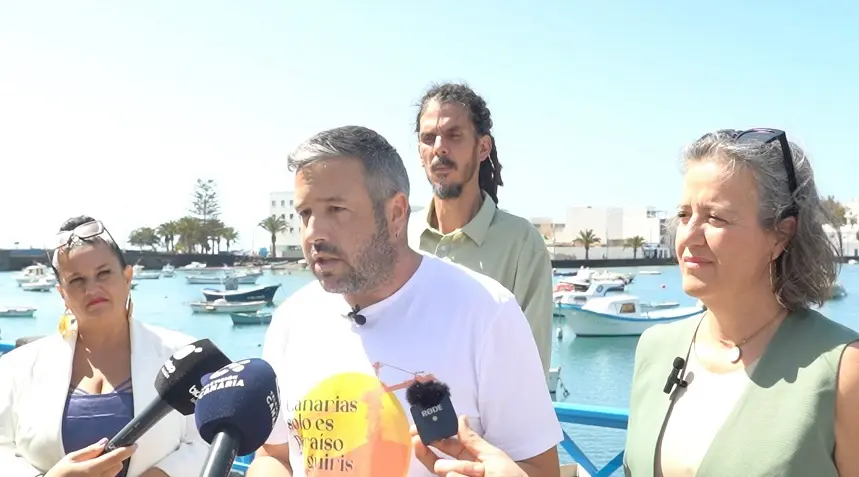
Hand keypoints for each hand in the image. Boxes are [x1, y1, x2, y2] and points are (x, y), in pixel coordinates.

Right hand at [45, 438, 136, 476]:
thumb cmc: (58, 475)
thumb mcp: (70, 459)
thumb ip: (89, 451)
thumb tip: (104, 442)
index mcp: (90, 469)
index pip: (115, 458)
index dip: (126, 450)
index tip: (133, 445)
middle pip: (117, 466)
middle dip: (114, 459)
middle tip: (101, 457)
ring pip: (113, 474)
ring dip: (109, 468)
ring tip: (93, 468)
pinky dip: (104, 475)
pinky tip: (92, 474)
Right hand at [411, 415, 525, 476]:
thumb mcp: (493, 456)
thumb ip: (472, 440)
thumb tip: (460, 418)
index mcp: (469, 457)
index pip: (446, 444)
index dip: (431, 436)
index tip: (418, 429)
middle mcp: (460, 471)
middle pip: (435, 460)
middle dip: (426, 449)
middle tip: (417, 440)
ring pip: (444, 470)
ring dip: (461, 468)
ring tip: (479, 472)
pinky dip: (462, 475)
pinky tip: (475, 476)